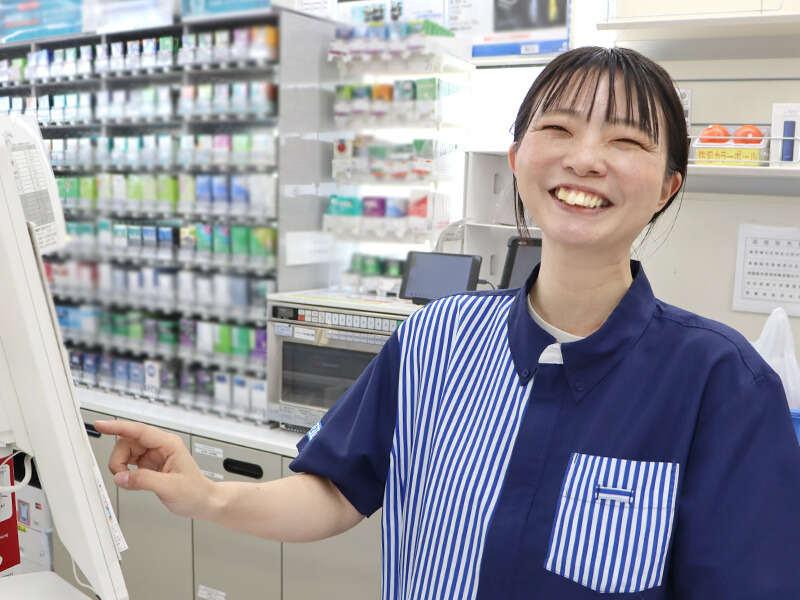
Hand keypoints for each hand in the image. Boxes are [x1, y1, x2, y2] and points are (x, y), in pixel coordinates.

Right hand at [94, 420, 218, 519]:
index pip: (139, 431)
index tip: (101, 425)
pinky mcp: (149, 465)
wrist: (202, 501)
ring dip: (121, 466)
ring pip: (126, 452)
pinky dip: (125, 472)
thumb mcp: (169, 487)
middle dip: (119, 459)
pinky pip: (129, 463)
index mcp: (168, 444)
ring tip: (130, 480)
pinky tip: (132, 480)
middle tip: (121, 476)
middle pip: (128, 442)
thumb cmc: (194, 491)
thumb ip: (143, 480)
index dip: (118, 427)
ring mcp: (154, 455)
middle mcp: (160, 446)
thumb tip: (121, 477)